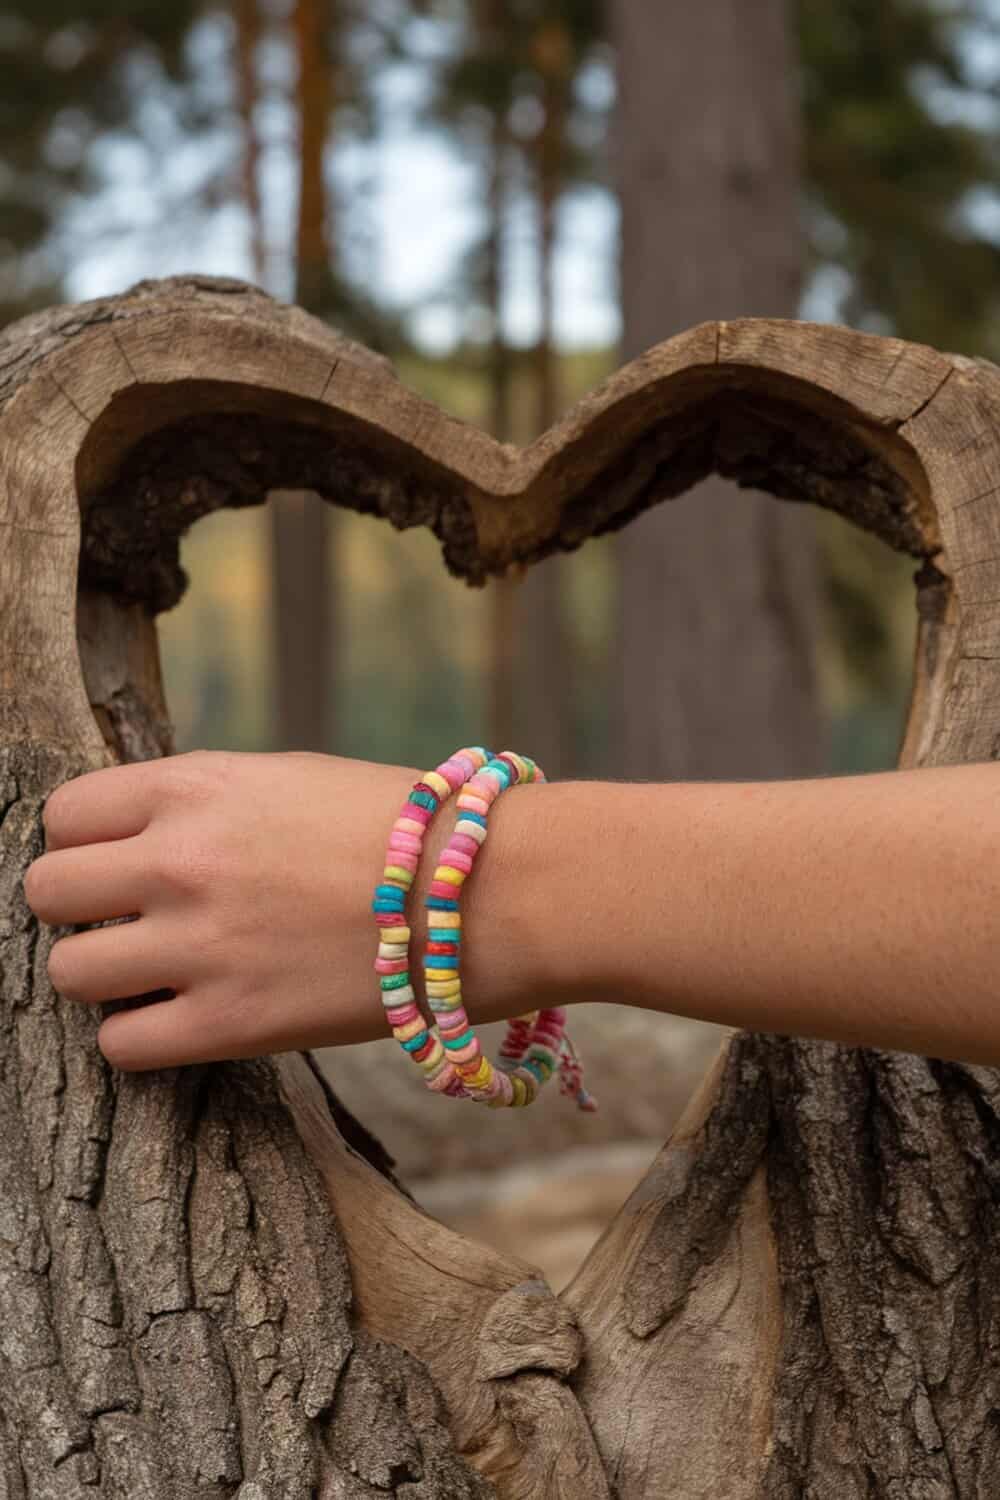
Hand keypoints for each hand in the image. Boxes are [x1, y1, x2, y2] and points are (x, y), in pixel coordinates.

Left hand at [23, 749, 418, 1069]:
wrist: (488, 892)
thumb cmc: (403, 829)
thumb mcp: (288, 780)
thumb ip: (204, 805)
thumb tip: (142, 840)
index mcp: (196, 786)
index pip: (64, 814)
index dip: (85, 844)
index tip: (117, 865)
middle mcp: (181, 859)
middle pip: (45, 892)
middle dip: (81, 910)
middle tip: (133, 922)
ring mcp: (201, 944)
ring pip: (68, 975)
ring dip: (105, 977)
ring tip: (159, 975)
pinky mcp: (231, 1023)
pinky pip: (120, 1046)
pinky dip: (142, 1036)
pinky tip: (186, 1019)